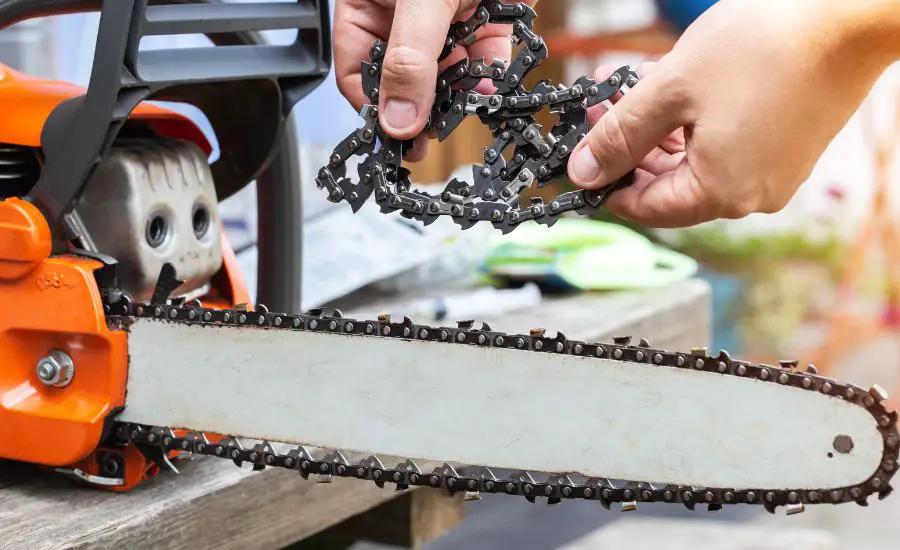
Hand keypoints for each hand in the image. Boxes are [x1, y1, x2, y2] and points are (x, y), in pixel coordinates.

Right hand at [334, 0, 536, 161]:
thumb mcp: (422, 2)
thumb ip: (409, 61)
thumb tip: (395, 121)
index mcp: (366, 6)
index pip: (356, 72)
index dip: (373, 107)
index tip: (393, 136)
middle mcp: (402, 19)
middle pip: (401, 82)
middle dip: (416, 109)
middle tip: (426, 141)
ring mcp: (444, 22)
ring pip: (443, 78)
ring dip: (454, 99)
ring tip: (459, 114)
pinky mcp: (484, 21)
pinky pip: (482, 63)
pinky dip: (487, 80)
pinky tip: (488, 92)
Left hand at [567, 0, 899, 227]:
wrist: (850, 14)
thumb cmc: (763, 48)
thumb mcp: (670, 90)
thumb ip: (620, 135)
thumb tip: (584, 172)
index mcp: (720, 192)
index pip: (645, 208)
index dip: (606, 182)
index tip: (581, 155)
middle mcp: (750, 195)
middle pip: (668, 185)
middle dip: (628, 147)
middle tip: (600, 107)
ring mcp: (772, 172)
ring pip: (694, 160)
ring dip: (656, 128)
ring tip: (627, 87)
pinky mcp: (786, 146)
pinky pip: (724, 144)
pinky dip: (691, 122)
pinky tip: (669, 86)